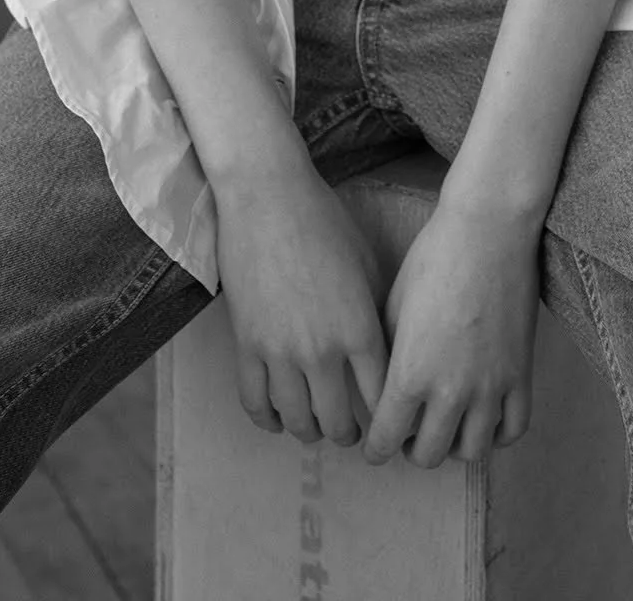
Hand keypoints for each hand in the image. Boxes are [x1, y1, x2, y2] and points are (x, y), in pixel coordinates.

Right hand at [214, 161, 390, 449]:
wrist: (267, 196)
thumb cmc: (325, 222)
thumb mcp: (367, 266)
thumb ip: (377, 316)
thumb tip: (386, 356)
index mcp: (361, 331)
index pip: (381, 401)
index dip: (386, 421)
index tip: (387, 425)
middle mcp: (323, 351)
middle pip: (338, 422)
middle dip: (348, 435)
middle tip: (351, 432)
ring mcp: (280, 352)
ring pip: (297, 421)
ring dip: (309, 431)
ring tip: (316, 427)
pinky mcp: (246, 346)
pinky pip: (255, 403)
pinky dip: (269, 420)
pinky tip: (278, 417)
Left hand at [362, 196, 540, 467]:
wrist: (488, 231)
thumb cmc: (432, 258)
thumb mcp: (393, 307)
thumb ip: (388, 357)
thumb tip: (381, 388)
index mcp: (410, 373)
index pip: (385, 438)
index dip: (375, 449)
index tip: (373, 447)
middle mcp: (451, 391)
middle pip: (428, 455)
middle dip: (411, 450)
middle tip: (407, 435)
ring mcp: (491, 386)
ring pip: (472, 452)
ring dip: (453, 447)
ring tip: (445, 429)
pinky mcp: (522, 374)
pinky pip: (512, 428)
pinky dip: (496, 435)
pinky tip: (483, 419)